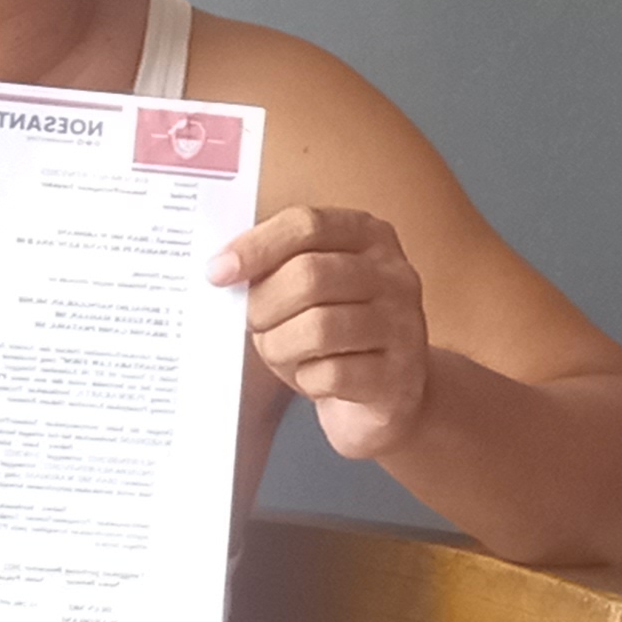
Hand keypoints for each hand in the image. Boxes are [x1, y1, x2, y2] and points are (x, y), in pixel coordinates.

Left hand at [210, 207, 430, 457]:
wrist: (386, 397)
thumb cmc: (332, 335)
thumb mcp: (309, 289)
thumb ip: (276, 269)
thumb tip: (222, 270)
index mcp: (369, 236)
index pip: (308, 225)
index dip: (257, 246)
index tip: (217, 272)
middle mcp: (394, 274)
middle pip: (310, 275)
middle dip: (264, 303)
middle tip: (252, 322)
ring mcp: (404, 325)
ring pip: (319, 327)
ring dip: (280, 345)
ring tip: (280, 351)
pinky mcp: (398, 376)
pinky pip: (332, 374)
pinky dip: (307, 380)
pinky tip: (313, 378)